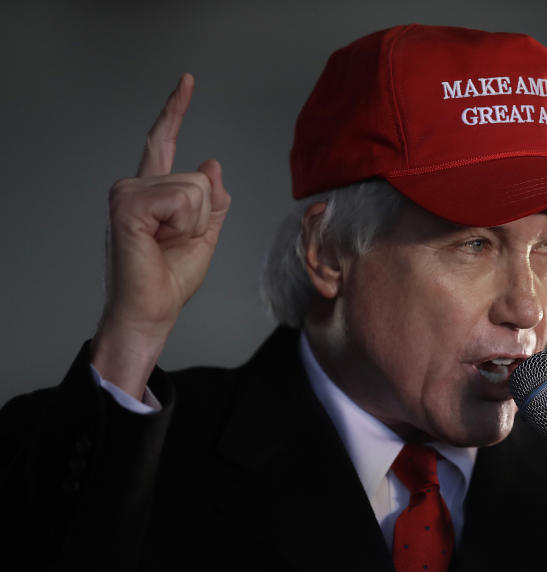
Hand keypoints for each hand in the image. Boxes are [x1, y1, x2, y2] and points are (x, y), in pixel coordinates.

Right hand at [91, 73, 230, 397]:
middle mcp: (136, 186)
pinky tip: (159, 240)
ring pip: (195, 189)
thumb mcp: (205, 234)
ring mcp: (128, 193)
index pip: (163, 141)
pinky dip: (183, 225)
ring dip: (193, 224)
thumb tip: (212, 163)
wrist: (153, 308)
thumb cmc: (171, 278)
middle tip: (174, 242)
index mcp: (153, 192)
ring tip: (166, 243)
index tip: (187, 81)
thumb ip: (212, 201)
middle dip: (202, 216)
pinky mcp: (127, 204)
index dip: (176, 110)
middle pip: (200, 178)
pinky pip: (183, 200)